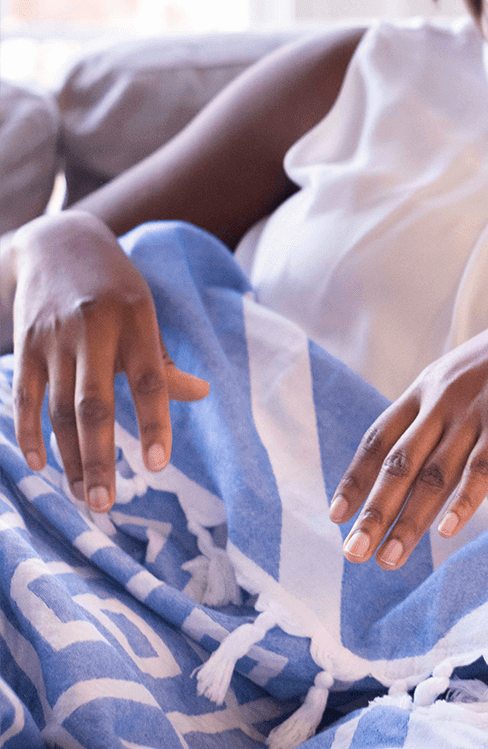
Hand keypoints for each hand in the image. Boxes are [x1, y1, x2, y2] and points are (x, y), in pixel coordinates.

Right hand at [4, 212, 207, 510]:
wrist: (59, 244)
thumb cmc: (116, 289)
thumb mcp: (147, 314)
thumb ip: (165, 361)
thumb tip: (201, 395)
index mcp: (136, 322)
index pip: (150, 380)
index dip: (156, 422)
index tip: (158, 466)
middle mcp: (94, 330)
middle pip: (94, 404)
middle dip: (100, 457)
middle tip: (106, 505)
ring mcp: (54, 339)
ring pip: (58, 409)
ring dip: (70, 457)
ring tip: (84, 496)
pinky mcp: (25, 345)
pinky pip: (25, 397)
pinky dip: (30, 433)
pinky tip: (43, 465)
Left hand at [329, 298, 487, 568]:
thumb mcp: (462, 375)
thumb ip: (437, 407)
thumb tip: (412, 448)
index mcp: (425, 388)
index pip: (378, 438)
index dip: (355, 477)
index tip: (336, 515)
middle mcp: (441, 399)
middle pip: (398, 463)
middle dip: (373, 511)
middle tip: (353, 553)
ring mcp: (474, 409)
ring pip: (433, 473)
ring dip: (410, 519)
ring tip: (391, 557)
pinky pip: (481, 467)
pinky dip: (463, 501)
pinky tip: (446, 531)